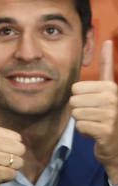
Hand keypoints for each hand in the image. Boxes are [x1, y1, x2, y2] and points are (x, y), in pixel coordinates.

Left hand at [70, 41, 117, 182]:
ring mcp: (110, 114)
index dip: (79, 98)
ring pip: (76, 114)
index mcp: (110, 87)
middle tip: (92, 116)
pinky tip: (94, 133)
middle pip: (74, 101)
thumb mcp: (109, 89)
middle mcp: (112, 98)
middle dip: (79, 111)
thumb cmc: (108, 114)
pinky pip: (80, 127)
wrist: (116, 143)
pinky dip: (83, 132)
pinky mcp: (105, 130)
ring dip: (81, 122)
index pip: (77, 88)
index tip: (93, 104)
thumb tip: (107, 41)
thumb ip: (107, 66)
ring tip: (94, 123)